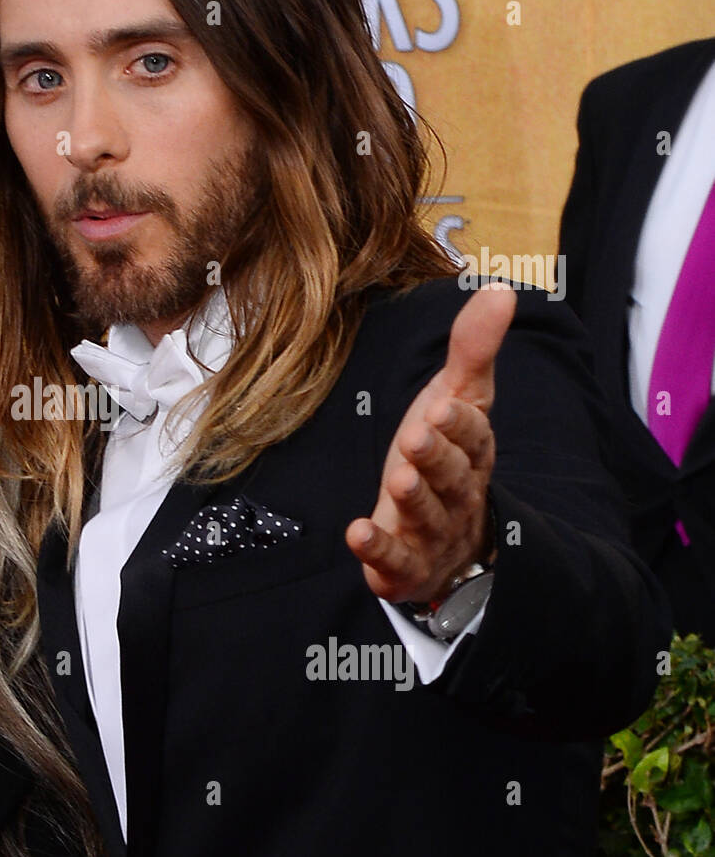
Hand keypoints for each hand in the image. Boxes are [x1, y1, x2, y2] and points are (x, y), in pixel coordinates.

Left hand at [345, 282, 515, 605]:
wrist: (444, 540)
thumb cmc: (445, 459)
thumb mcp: (455, 400)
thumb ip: (472, 350)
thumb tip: (499, 289)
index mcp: (473, 454)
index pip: (473, 437)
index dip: (460, 424)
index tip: (443, 406)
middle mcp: (458, 494)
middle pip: (452, 476)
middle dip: (437, 458)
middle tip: (417, 436)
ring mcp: (433, 534)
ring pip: (428, 517)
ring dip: (414, 499)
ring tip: (398, 480)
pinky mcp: (406, 566)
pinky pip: (395, 561)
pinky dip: (378, 549)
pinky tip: (356, 533)